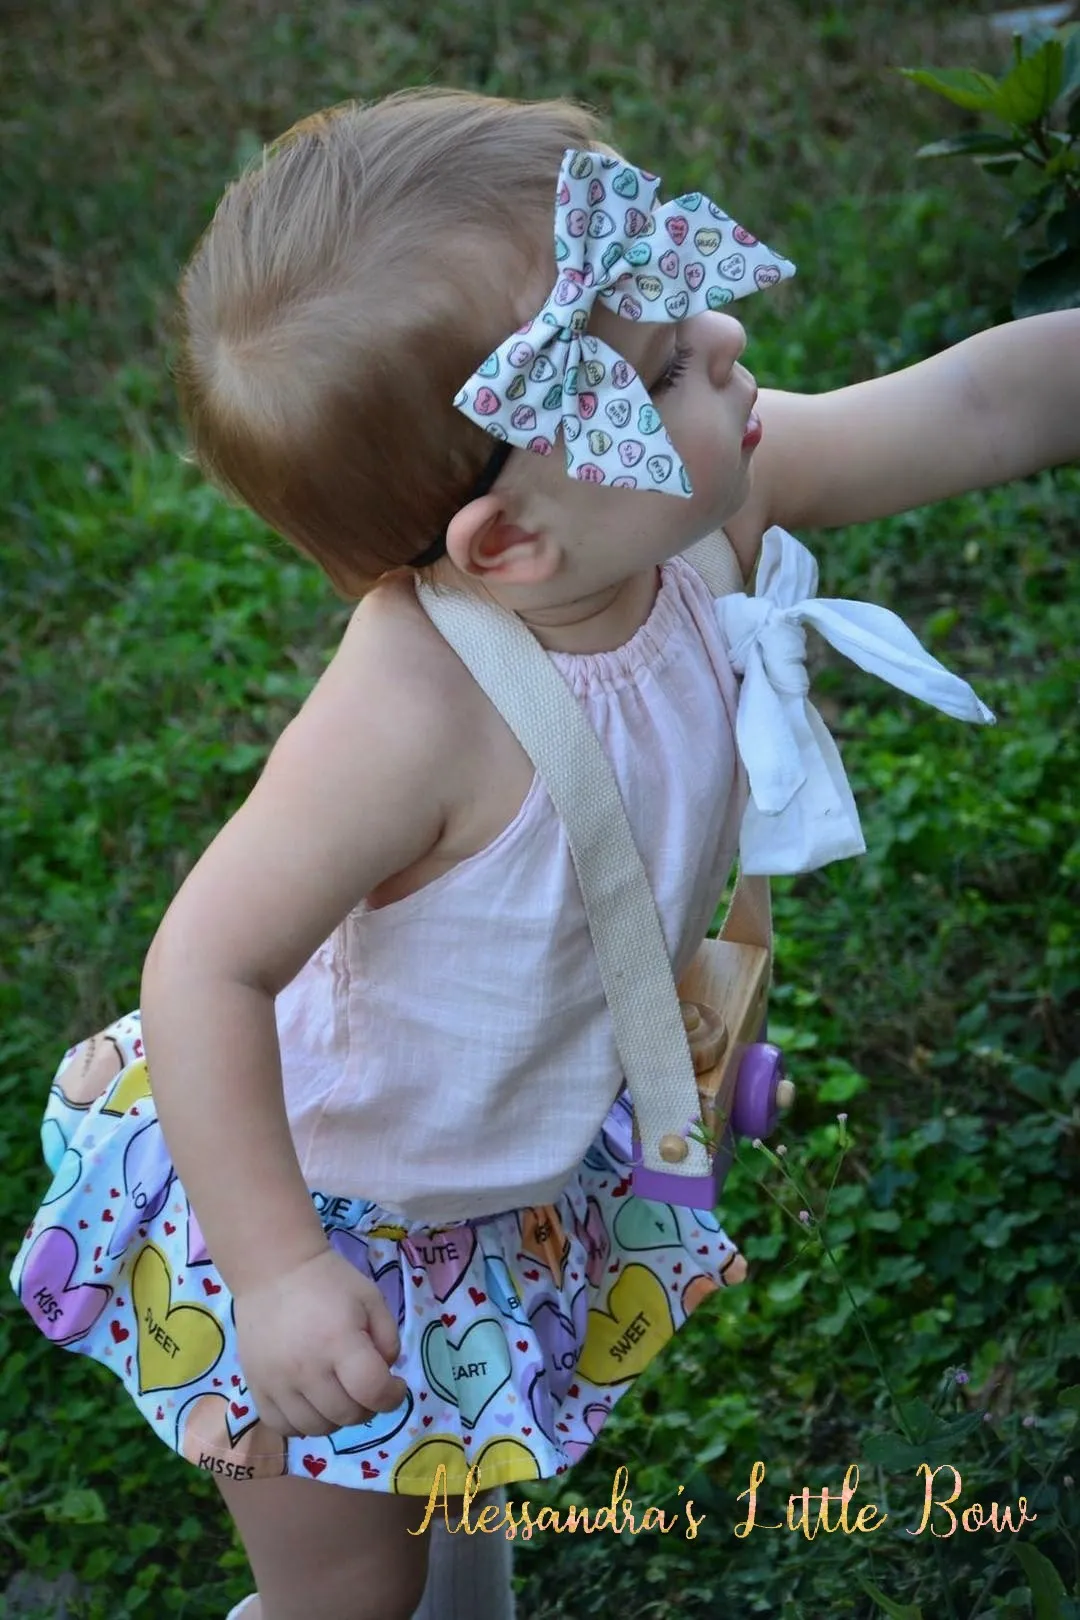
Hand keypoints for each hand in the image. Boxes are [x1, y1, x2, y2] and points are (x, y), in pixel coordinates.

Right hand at [233, 1247, 408, 1435]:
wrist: (274, 1270)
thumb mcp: (371, 1298)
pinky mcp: (256, 1387)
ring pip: (316, 1428)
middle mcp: (306, 1368)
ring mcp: (277, 1382)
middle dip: (367, 1406)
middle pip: (347, 1416)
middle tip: (365, 1386)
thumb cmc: (328, 1281)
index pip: (373, 1391)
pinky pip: (282, 1427)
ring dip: (336, 1418)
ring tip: (338, 1394)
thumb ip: (388, 1339)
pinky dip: (302, 1424)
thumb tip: (386, 1375)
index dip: (393, 1397)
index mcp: (339, 1341)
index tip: (395, 1386)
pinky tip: (310, 1403)